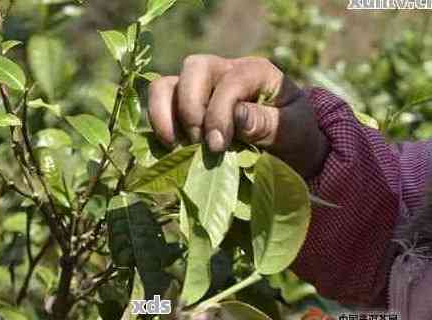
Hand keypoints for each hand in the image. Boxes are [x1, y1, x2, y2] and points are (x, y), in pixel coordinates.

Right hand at [148, 55, 328, 178]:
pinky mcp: (184, 103)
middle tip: (201, 143)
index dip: (219, 113)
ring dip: (165, 113)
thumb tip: (237, 117)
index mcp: (256, 71)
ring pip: (167, 82)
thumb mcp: (294, 129)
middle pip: (194, 69)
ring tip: (176, 144)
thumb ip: (269, 123)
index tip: (217, 146)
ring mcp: (200, 86)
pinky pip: (160, 101)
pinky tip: (171, 145)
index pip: (231, 80)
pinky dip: (159, 122)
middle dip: (191, 108)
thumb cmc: (292, 133)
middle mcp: (224, 70)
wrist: (286, 143)